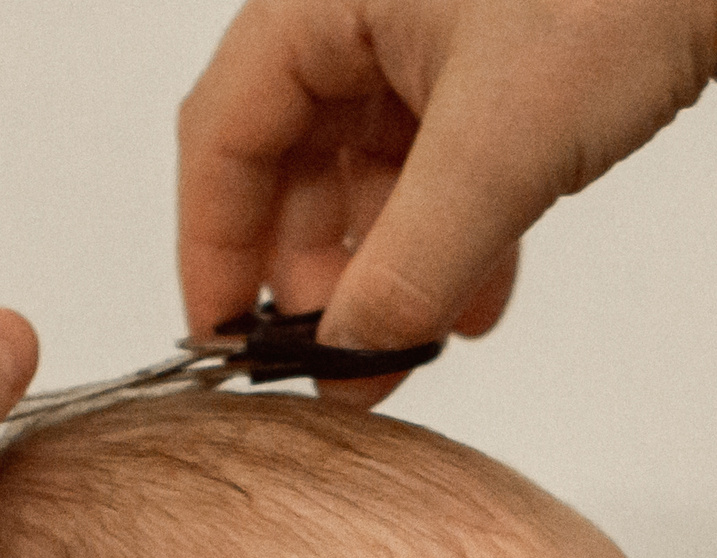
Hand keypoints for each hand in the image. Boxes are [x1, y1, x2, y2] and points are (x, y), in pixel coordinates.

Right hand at [178, 0, 716, 401]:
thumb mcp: (499, 148)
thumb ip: (414, 263)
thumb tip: (351, 355)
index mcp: (318, 2)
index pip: (225, 136)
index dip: (217, 248)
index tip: (229, 340)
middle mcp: (355, 16)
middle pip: (290, 162)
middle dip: (317, 273)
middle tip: (341, 363)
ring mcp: (419, 43)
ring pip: (366, 176)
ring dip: (387, 269)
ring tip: (409, 352)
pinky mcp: (483, 71)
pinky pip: (436, 169)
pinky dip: (447, 240)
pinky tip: (474, 308)